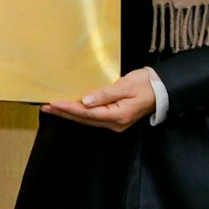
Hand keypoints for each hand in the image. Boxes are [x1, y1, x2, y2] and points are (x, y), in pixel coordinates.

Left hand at [41, 67, 157, 130]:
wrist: (163, 89)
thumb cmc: (146, 85)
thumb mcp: (126, 86)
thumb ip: (105, 94)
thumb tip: (85, 101)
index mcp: (118, 116)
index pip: (88, 113)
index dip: (69, 109)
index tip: (54, 104)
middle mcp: (115, 123)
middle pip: (85, 119)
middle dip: (64, 113)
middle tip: (45, 107)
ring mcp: (114, 122)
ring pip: (87, 119)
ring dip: (69, 114)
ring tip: (52, 108)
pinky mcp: (114, 118)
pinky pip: (93, 117)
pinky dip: (79, 112)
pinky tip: (69, 108)